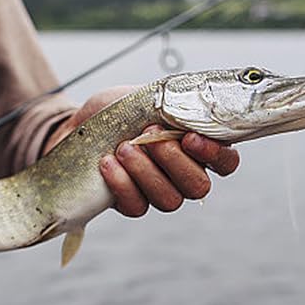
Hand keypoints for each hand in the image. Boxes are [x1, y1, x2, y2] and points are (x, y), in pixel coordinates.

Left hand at [43, 86, 239, 216]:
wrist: (79, 126)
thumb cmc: (119, 110)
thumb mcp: (148, 97)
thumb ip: (175, 104)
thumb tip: (193, 105)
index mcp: (196, 148)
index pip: (226, 163)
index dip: (215, 156)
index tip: (188, 137)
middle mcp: (182, 175)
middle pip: (198, 187)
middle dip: (174, 161)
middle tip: (149, 135)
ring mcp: (157, 192)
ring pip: (170, 200)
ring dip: (146, 172)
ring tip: (124, 147)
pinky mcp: (131, 203)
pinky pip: (137, 207)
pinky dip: (122, 184)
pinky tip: (107, 162)